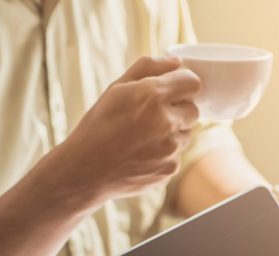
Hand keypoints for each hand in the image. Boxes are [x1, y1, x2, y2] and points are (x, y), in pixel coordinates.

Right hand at [58, 56, 200, 202]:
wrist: (85, 169)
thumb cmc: (98, 125)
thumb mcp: (116, 87)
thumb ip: (149, 68)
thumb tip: (176, 63)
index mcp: (152, 96)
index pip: (193, 83)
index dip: (183, 85)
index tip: (172, 90)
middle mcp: (166, 122)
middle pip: (193, 110)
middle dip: (177, 110)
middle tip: (151, 116)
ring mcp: (170, 149)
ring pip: (186, 133)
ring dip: (172, 132)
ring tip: (144, 137)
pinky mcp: (170, 169)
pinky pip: (178, 155)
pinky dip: (165, 153)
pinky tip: (142, 153)